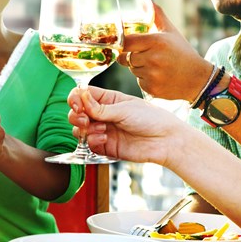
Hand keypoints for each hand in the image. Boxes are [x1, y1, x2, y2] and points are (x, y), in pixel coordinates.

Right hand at [66, 85, 183, 164]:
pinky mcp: (105, 147)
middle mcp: (103, 114)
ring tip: (101, 130)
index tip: (77, 105)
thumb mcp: (125, 109)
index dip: (76, 98)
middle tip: (85, 120)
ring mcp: (103, 130)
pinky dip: (92, 141)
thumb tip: (81, 98)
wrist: (165, 141)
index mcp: (109, 100)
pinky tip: (104, 139)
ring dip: (84, 130)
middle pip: (77, 113)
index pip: (83, 95)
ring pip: (79, 129)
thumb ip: (100, 108)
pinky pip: (89, 144)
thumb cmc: (151, 119)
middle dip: (76, 116)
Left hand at [120, 3, 212, 101]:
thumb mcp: (171, 31)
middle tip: (146, 55)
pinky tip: (158, 76)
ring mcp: (152, 75)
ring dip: (139, 68)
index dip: (123, 43)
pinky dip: (145, 79)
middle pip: (126, 57)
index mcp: (156, 41)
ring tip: (156, 66)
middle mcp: (153, 58)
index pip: (126, 42)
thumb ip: (156, 14)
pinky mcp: (151, 88)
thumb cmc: (182, 52)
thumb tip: (144, 0)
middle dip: (132, 56)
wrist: (198, 79)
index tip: (126, 44)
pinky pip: (138, 81)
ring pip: (132, 70)